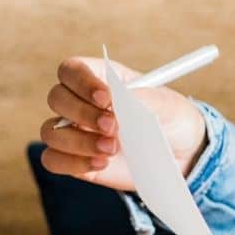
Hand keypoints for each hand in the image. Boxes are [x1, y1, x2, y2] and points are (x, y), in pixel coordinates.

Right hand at [40, 57, 208, 190]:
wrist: (183, 153)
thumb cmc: (171, 119)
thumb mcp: (167, 105)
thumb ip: (142, 99)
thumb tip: (116, 101)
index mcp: (101, 78)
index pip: (72, 70)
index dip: (82, 82)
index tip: (106, 98)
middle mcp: (81, 102)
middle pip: (57, 98)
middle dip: (82, 113)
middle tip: (113, 126)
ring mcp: (76, 132)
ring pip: (51, 132)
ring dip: (78, 141)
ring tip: (113, 148)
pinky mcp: (77, 160)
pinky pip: (53, 160)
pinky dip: (72, 163)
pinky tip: (101, 163)